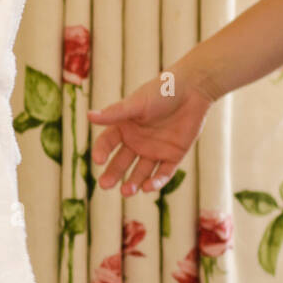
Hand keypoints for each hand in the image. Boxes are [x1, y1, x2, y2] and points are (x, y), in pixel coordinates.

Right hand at [86, 67, 215, 195]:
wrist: (193, 90)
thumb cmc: (161, 92)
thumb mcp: (137, 104)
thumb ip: (115, 113)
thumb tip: (89, 116)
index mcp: (125, 127)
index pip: (107, 143)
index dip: (102, 151)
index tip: (98, 160)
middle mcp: (137, 141)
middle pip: (121, 162)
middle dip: (113, 174)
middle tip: (105, 185)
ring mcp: (155, 150)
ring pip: (141, 172)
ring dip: (133, 182)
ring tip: (127, 192)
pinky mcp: (173, 156)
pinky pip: (163, 173)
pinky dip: (156, 181)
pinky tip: (148, 187)